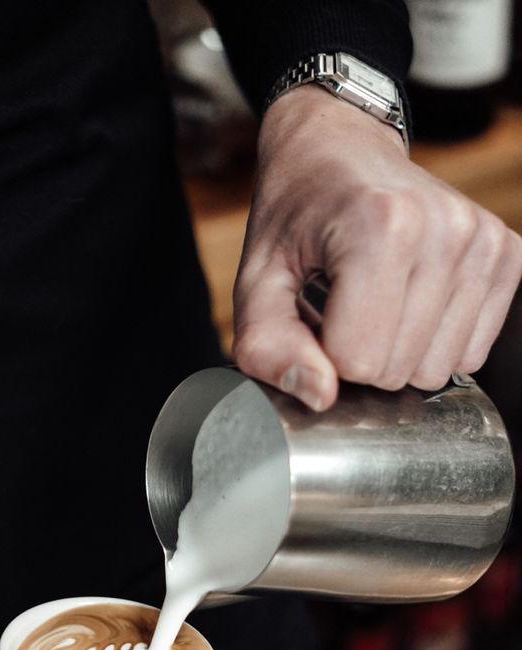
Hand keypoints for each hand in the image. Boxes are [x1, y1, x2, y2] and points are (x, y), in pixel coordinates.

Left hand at [233, 85, 521, 410]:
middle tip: (345, 306)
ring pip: (440, 370)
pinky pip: (472, 352)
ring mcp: (483, 240)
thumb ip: (268, 346)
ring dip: (399, 352)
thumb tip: (320, 397)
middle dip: (363, 356)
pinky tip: (411, 300)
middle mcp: (444, 228)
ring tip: (378, 301)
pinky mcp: (506, 254)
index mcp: (380, 226)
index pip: (359, 361)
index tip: (318, 312)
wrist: (339, 148)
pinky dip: (435, 342)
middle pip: (401, 371)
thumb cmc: (295, 217)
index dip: (326, 354)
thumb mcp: (257, 280)